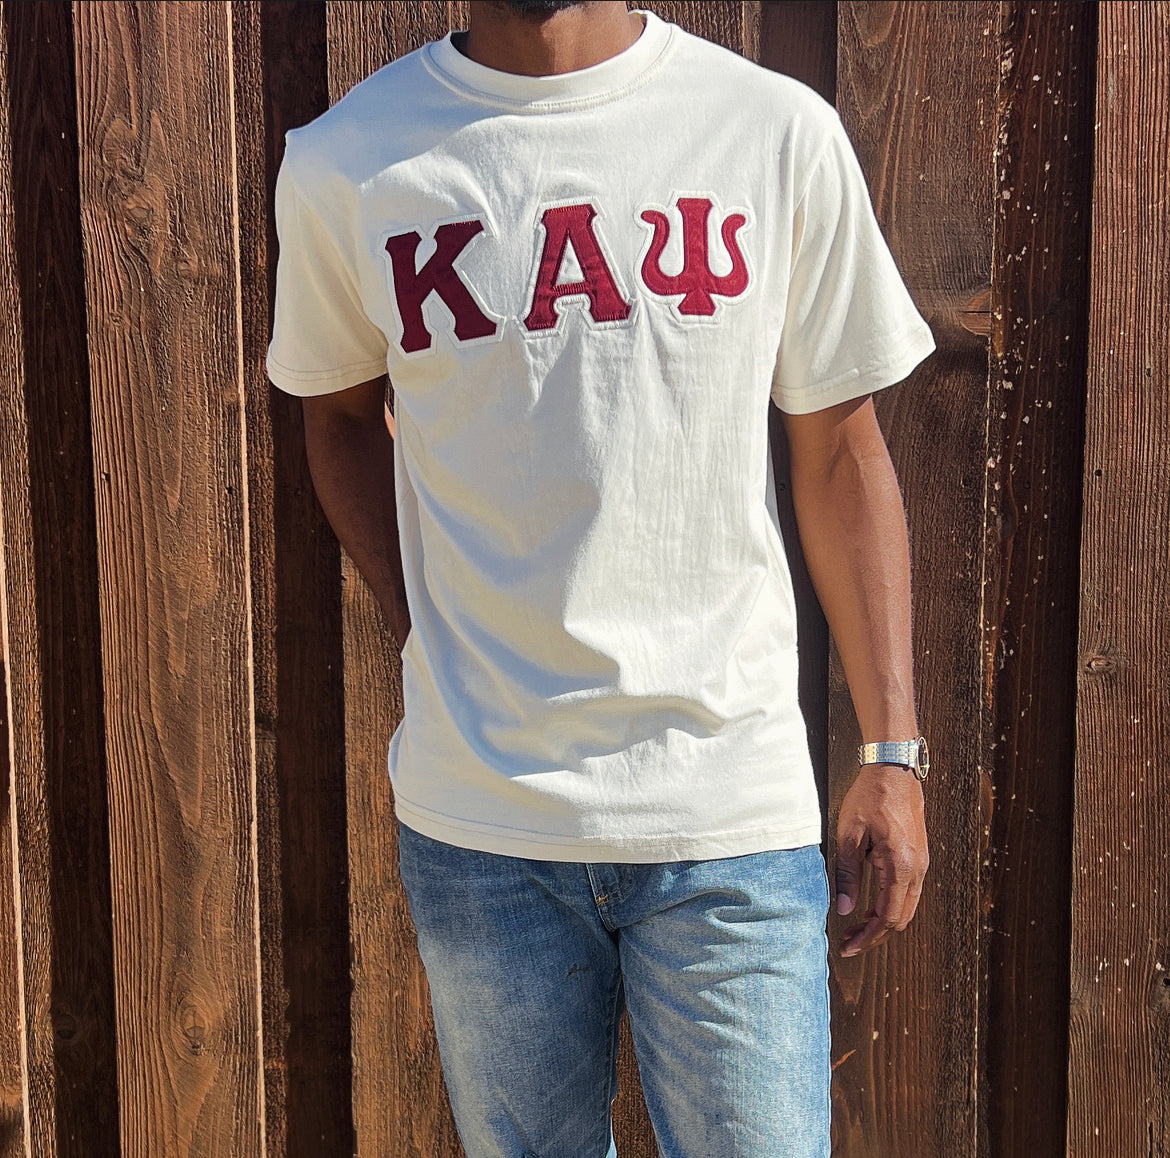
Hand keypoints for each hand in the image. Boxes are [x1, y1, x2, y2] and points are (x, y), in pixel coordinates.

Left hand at [834, 763, 928, 957]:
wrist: (894, 769)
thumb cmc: (870, 797)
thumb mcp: (849, 835)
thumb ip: (846, 874)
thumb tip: (845, 909)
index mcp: (901, 866)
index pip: (887, 917)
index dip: (868, 937)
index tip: (848, 947)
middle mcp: (917, 869)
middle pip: (900, 918)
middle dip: (875, 935)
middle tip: (849, 942)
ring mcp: (921, 863)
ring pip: (906, 906)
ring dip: (883, 921)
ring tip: (856, 927)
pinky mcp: (918, 856)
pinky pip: (908, 891)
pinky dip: (890, 904)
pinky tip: (870, 904)